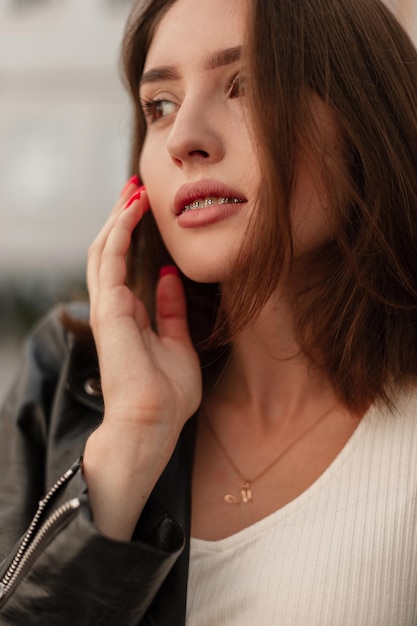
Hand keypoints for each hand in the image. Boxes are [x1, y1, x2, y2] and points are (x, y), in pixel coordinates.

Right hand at [84, 180, 201, 538]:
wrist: (154, 424)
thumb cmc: (167, 395)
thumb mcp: (178, 343)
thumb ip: (171, 310)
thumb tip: (169, 277)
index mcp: (130, 317)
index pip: (124, 266)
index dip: (132, 236)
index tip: (148, 210)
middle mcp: (114, 309)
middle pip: (110, 252)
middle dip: (122, 219)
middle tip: (137, 189)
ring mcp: (107, 308)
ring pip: (103, 250)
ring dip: (118, 217)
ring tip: (134, 190)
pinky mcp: (108, 310)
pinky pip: (109, 259)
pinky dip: (119, 231)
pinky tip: (134, 209)